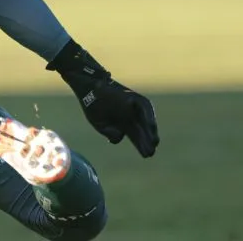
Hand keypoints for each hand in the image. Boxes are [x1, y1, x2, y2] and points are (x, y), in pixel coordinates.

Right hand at [47, 41, 159, 157]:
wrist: (88, 86)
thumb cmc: (92, 105)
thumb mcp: (99, 124)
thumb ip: (109, 132)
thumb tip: (120, 136)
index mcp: (123, 123)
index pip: (135, 137)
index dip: (141, 145)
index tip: (147, 155)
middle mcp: (131, 115)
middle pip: (142, 131)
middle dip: (146, 142)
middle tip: (150, 153)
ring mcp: (134, 106)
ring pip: (145, 121)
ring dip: (150, 131)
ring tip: (153, 143)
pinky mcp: (134, 97)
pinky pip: (145, 107)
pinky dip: (148, 117)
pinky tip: (151, 128)